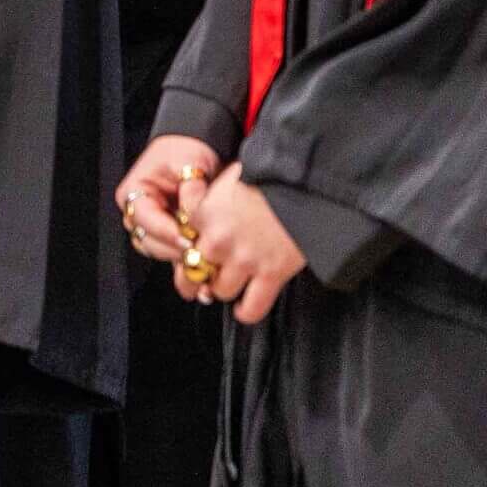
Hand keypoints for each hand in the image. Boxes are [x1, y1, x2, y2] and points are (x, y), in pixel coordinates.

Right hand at [115, 133, 221, 265]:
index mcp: (133, 192)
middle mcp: (137, 210)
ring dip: (178, 255)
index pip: (145, 220)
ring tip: (202, 257)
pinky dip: (184, 254)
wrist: (193, 144)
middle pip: (148, 241)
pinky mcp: (166, 231)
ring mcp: (151, 222)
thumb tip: (194, 216)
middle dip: (173, 249)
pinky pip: (171, 250)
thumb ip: (192, 190)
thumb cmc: (184, 149)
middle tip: (198, 254)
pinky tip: (202, 255)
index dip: (167, 234)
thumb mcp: (189, 161)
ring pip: (158, 250)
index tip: (188, 242)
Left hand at [177, 162, 303, 324]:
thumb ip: (207, 194)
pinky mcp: (271, 275)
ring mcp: (243, 260)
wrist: (305, 182)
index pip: (180, 240)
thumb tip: (197, 200)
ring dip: (225, 289)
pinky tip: (244, 307)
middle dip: (199, 275)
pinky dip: (246, 312)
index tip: (193, 248)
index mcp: (203, 213)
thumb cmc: (268, 174)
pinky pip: (251, 308)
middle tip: (205, 276)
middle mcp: (217, 241)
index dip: (187, 245)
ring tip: (233, 282)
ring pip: (220, 291)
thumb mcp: (227, 175)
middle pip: (194, 271)